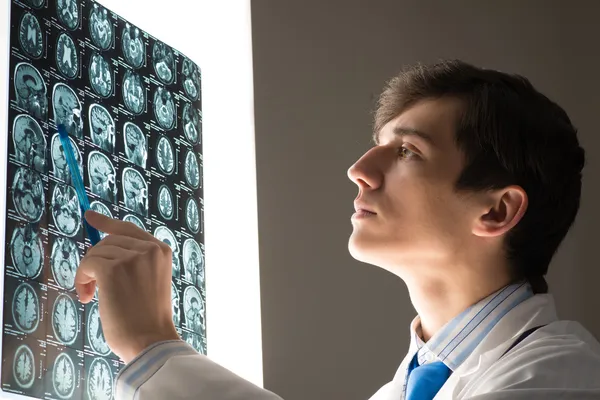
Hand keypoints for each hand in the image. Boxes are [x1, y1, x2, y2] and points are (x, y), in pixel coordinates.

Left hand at [75, 210, 179, 362]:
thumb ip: (134, 261)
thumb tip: (100, 247)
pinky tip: (88, 297)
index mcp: (161, 251)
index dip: (107, 223)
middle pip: (108, 240)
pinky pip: (87, 264)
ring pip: (95, 253)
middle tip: (92, 287)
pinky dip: (81, 280)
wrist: (150, 340)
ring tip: (93, 296)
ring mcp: (132, 257)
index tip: (90, 217)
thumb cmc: (147, 318)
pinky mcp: (113, 269)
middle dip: (96, 261)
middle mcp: (149, 249)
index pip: (129, 229)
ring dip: (88, 274)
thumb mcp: (148, 281)